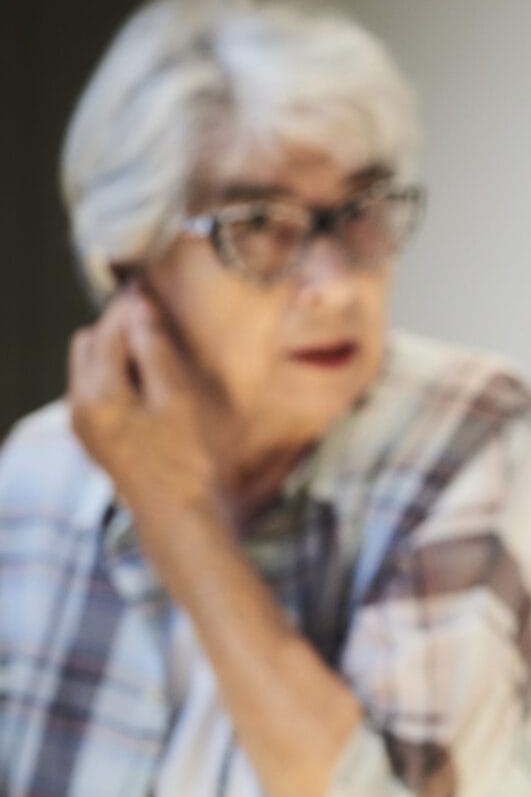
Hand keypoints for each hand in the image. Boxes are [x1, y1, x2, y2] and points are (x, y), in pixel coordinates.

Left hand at [67, 288, 222, 521]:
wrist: (177, 514)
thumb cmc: (185, 459)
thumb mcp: (176, 398)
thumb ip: (154, 350)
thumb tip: (139, 307)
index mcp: (97, 394)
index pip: (108, 332)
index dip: (129, 306)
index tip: (146, 283)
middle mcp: (79, 405)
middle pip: (89, 343)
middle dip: (119, 326)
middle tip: (155, 316)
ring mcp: (82, 422)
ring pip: (89, 364)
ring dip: (117, 349)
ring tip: (155, 346)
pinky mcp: (92, 433)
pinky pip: (95, 386)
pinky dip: (116, 372)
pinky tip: (148, 378)